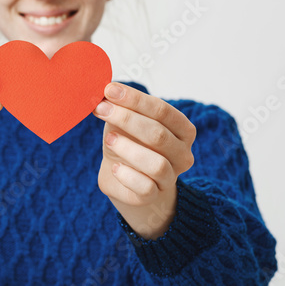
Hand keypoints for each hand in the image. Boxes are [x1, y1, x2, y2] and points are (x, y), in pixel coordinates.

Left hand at [92, 82, 195, 236]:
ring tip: (108, 139)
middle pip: (159, 134)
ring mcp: (171, 177)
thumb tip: (104, 89)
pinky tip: (114, 167)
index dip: (135, 99)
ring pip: (157, 164)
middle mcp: (183, 154)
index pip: (163, 110)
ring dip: (128, 148)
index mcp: (183, 130)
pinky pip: (145, 187)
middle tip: (101, 110)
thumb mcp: (124, 120)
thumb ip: (120, 106)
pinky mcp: (154, 196)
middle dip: (126, 119)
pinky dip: (127, 175)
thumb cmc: (127, 141)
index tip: (109, 90)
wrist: (123, 177)